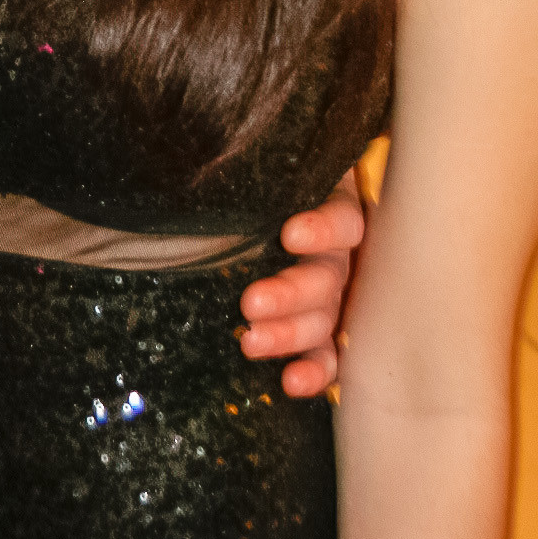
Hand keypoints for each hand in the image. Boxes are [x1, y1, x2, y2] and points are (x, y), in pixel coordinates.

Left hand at [237, 169, 363, 396]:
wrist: (264, 199)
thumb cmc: (259, 178)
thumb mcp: (258, 167)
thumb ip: (240, 165)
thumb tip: (196, 155)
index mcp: (331, 208)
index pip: (342, 219)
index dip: (323, 229)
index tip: (290, 235)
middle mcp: (336, 254)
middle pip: (327, 277)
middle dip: (291, 294)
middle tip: (251, 303)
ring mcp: (330, 294)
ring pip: (322, 318)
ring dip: (290, 334)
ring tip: (252, 342)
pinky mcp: (319, 327)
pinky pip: (325, 354)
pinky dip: (313, 371)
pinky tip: (291, 383)